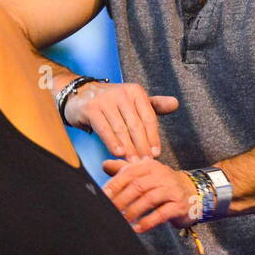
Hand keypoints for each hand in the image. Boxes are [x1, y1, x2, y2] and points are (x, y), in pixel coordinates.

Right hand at [63, 81, 178, 159]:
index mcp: (135, 92)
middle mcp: (122, 93)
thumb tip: (176, 104)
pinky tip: (118, 153)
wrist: (79, 95)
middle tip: (146, 163)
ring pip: (121, 128)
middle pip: (136, 124)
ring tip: (134, 163)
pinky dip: (112, 142)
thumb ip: (154, 105)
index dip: (153, 137)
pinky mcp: (91, 108)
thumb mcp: (133, 101)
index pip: (148, 117)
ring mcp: (105, 100)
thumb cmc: (110, 102)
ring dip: (129, 148)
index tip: (156, 153)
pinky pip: (104, 128)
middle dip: (142, 146)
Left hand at [102, 158, 200, 233]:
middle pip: (138, 186)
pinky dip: (147, 222)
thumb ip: (125, 169)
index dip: (115, 185)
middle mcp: (162, 175)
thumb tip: (104, 165)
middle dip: (121, 200)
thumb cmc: (163, 184)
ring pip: (149, 199)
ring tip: (123, 220)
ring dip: (133, 211)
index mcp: (150, 166)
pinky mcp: (179, 205)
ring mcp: (172, 190)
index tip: (103, 196)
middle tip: (110, 211)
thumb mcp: (146, 173)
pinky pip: (161, 214)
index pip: (130, 173)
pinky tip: (137, 229)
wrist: (193, 191)